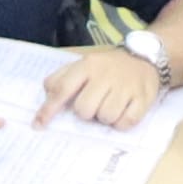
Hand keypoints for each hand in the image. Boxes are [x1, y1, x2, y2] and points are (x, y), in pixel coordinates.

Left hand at [39, 44, 162, 128]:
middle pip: (84, 110)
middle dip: (87, 113)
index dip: (49, 109)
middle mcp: (105, 75)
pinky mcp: (143, 98)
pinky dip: (122, 122)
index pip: (62, 89)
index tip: (38, 125)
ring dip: (106, 118)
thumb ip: (63, 78)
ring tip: (111, 106)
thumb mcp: (83, 65)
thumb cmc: (107, 67)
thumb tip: (47, 95)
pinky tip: (123, 111)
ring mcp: (126, 87)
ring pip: (106, 118)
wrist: (144, 58)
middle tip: (95, 104)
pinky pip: (125, 123)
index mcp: (87, 66)